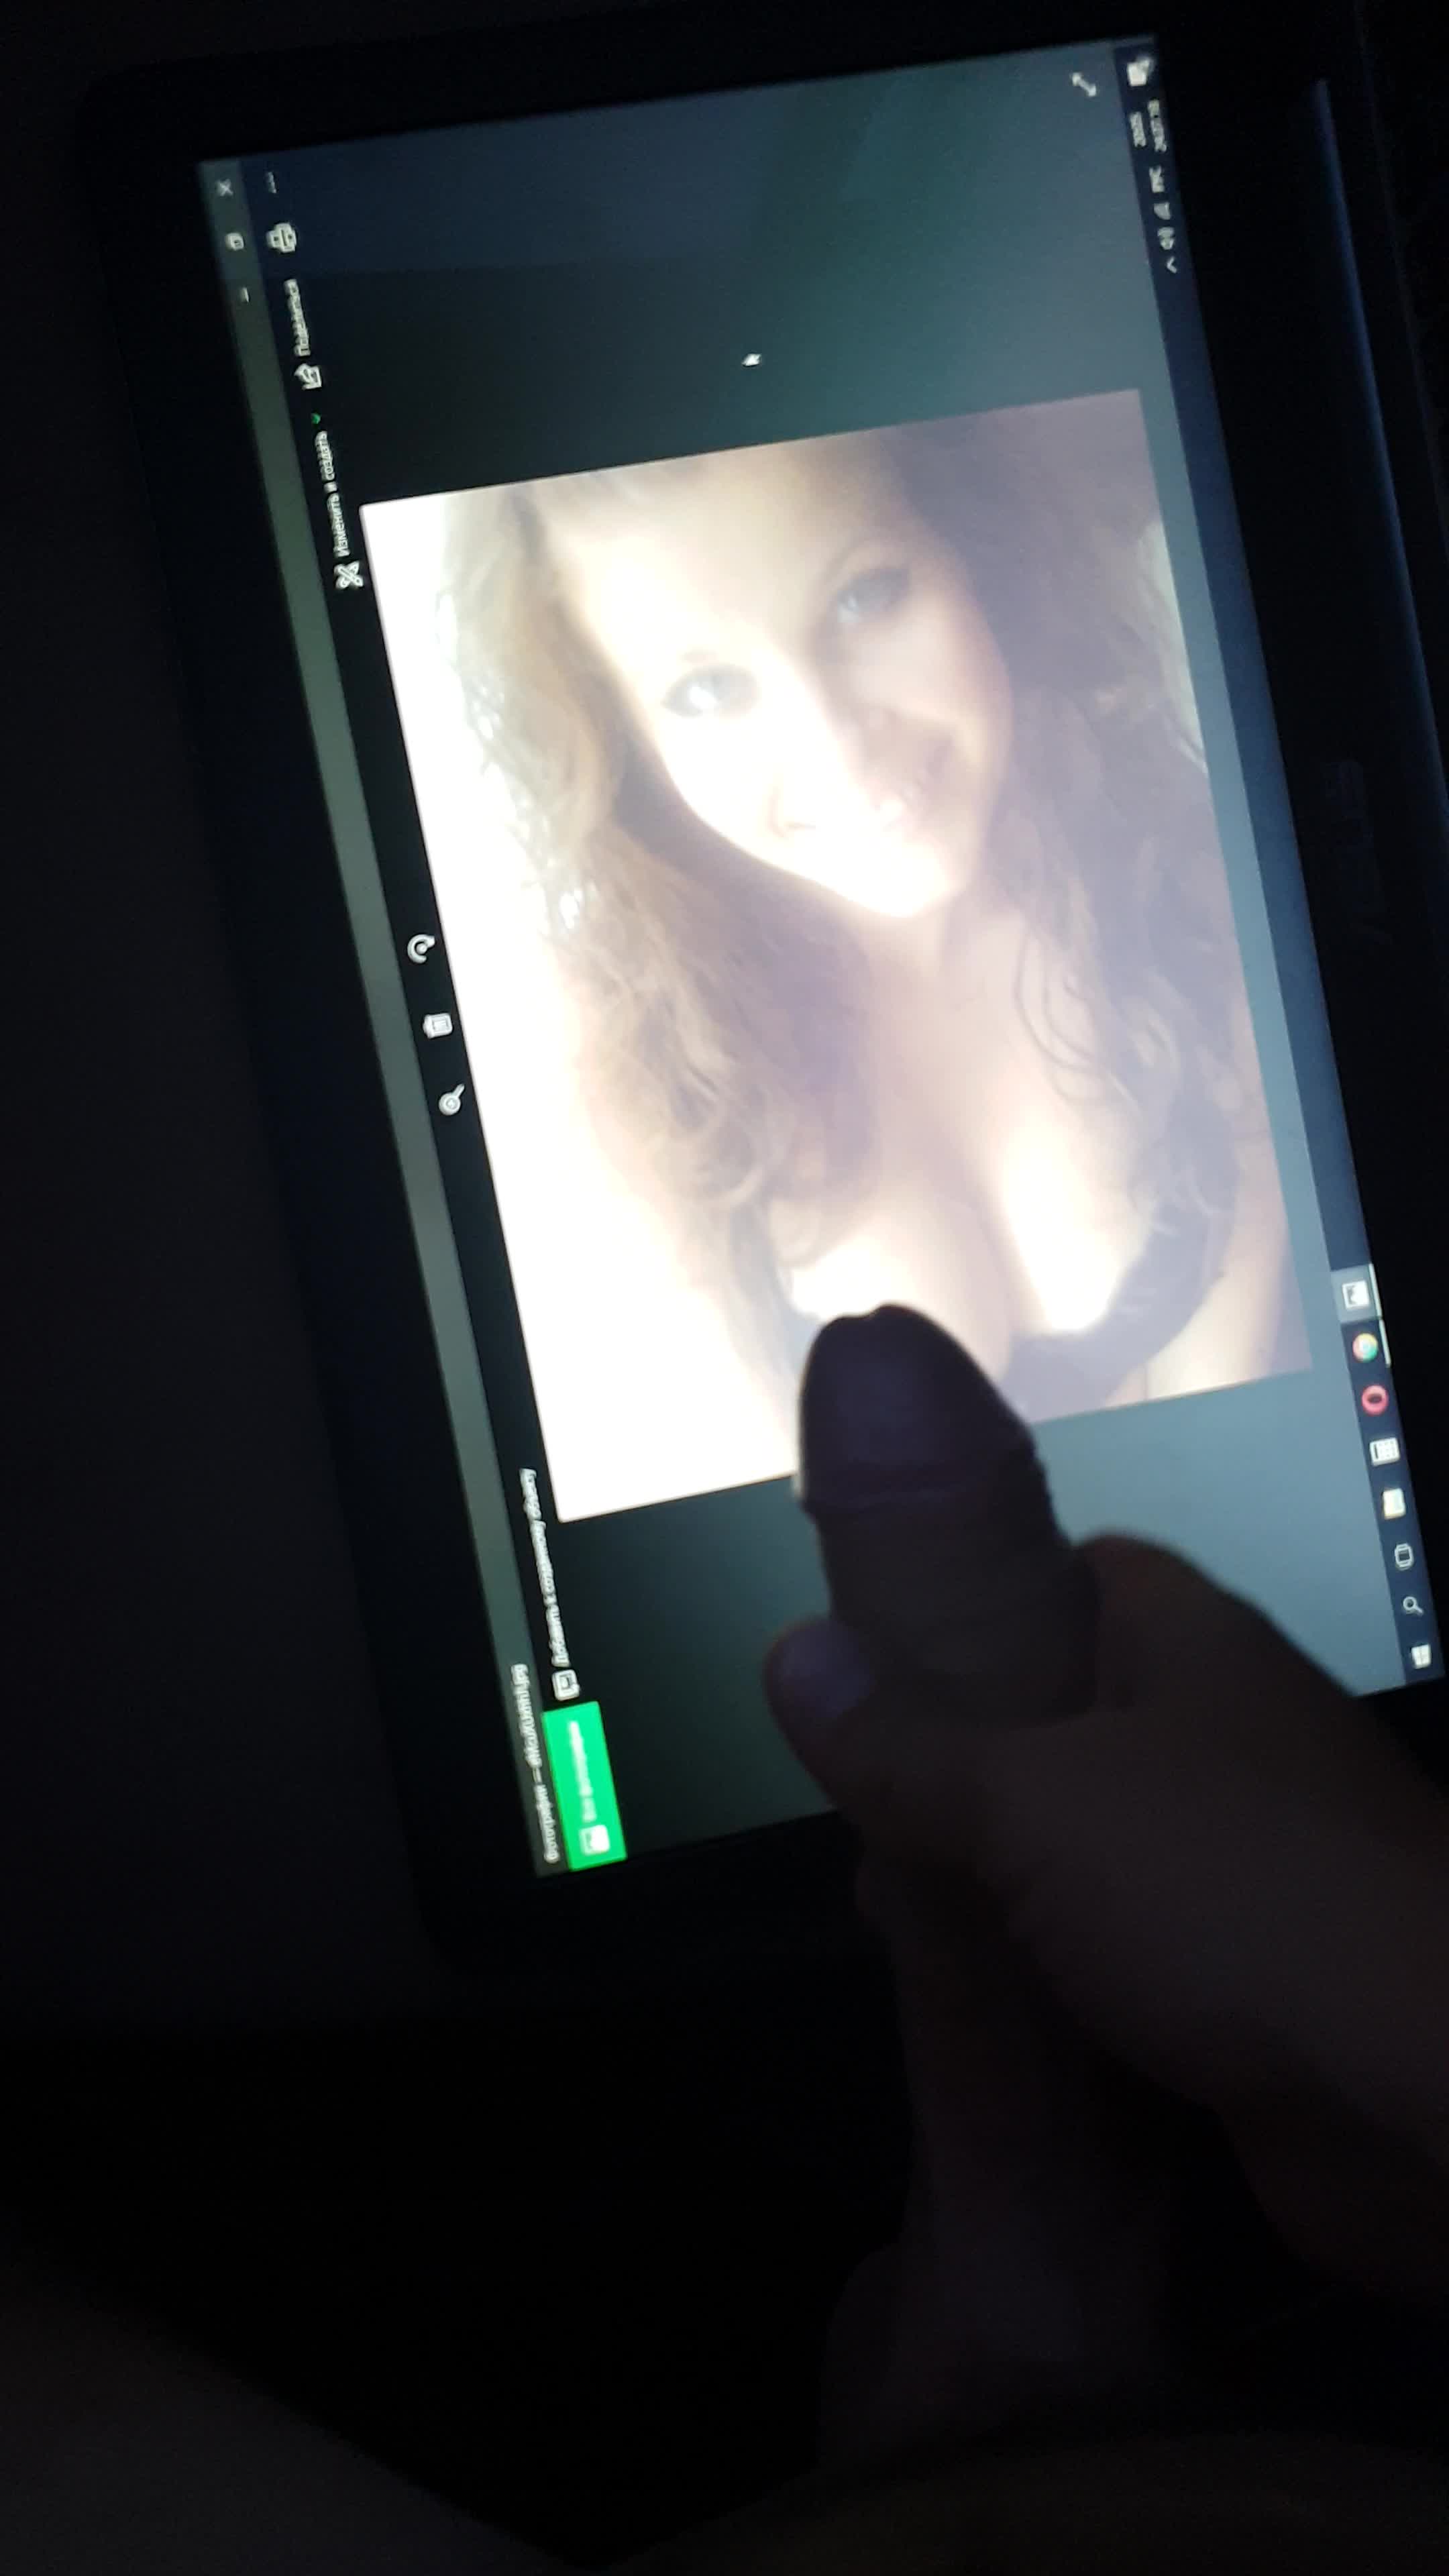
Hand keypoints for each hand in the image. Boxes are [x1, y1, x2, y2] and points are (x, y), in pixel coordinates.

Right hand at [768, 1532, 1448, 2309]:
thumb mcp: (1032, 1801)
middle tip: (857, 1807)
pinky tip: (978, 2009)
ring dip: (1005, 1881)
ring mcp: (1252, 1867)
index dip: (981, 1587)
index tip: (879, 1640)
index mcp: (1197, 1647)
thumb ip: (907, 1740)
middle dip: (965, 1759)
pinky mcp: (1256, 1986)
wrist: (1421, 2101)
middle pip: (1075, 1714)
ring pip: (1097, 1848)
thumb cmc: (1232, 1897)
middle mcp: (1233, 1740)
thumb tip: (783, 1651)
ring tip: (888, 1908)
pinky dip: (1060, 1978)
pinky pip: (1132, 1956)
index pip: (1084, 1566)